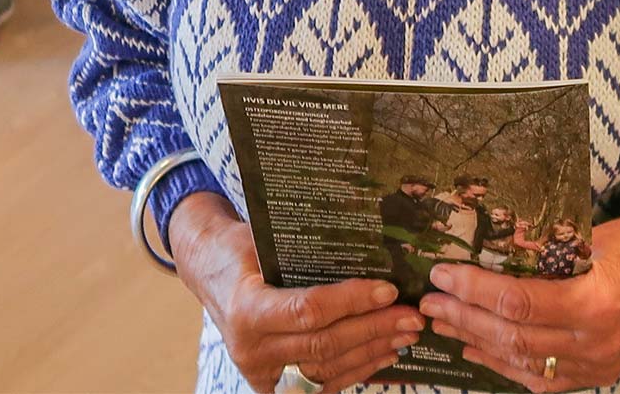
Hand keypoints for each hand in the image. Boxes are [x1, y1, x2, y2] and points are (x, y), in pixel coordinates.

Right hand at [167, 193, 424, 393]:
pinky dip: (354, 370)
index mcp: (247, 308)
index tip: (387, 290)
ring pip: (326, 370)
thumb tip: (366, 243)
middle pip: (323, 344)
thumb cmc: (239, 249)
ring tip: (406, 334)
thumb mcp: (260, 239)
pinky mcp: (271, 383)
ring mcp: (261, 372)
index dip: (351, 301)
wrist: (208, 272)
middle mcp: (252, 348)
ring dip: (371, 353)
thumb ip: (303, 250)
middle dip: (372, 330)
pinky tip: (382, 354)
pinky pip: (320, 383)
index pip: (308, 310)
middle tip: (411, 316)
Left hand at [421, 193, 619, 392]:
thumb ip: (543, 250)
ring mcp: (598, 365)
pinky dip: (507, 365)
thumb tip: (487, 252)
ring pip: (523, 363)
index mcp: (595, 301)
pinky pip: (542, 379)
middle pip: (514, 337)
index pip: (518, 301)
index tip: (442, 275)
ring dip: (478, 342)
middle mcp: (596, 342)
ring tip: (444, 324)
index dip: (474, 290)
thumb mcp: (590, 234)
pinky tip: (479, 349)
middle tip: (430, 302)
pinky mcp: (598, 374)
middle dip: (465, 318)